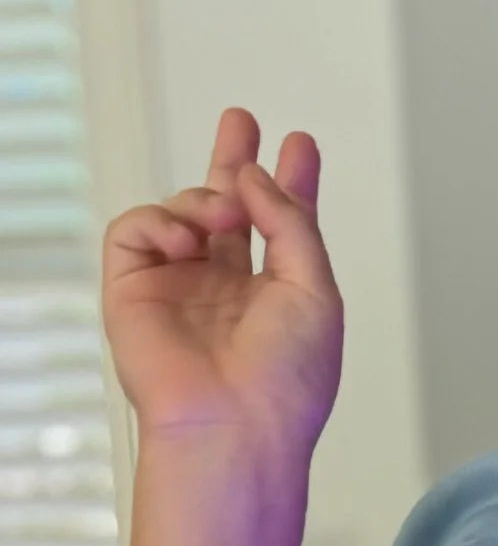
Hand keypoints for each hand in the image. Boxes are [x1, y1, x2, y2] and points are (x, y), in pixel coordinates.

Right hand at [101, 109, 341, 461]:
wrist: (235, 424)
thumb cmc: (285, 377)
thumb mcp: (316, 289)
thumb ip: (291, 220)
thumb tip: (252, 174)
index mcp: (276, 294)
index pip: (281, 227)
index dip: (291, 184)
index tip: (299, 145)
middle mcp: (227, 289)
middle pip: (227, 210)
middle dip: (234, 163)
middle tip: (241, 120)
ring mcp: (179, 288)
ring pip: (184, 211)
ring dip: (207, 198)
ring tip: (226, 213)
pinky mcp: (133, 290)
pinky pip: (136, 228)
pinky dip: (160, 220)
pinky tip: (187, 239)